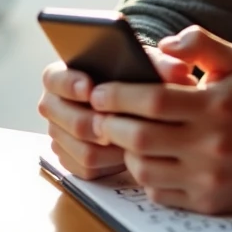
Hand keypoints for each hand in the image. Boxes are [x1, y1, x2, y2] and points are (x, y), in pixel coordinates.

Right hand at [38, 46, 197, 180]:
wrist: (133, 109)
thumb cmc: (135, 80)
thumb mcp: (145, 66)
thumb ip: (161, 64)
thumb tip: (178, 70)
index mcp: (62, 76)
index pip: (53, 78)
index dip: (69, 84)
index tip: (90, 88)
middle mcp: (54, 106)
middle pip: (64, 118)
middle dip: (91, 121)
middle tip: (111, 122)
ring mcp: (60, 134)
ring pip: (78, 146)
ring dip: (105, 146)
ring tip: (128, 139)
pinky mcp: (71, 160)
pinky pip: (86, 168)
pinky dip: (108, 163)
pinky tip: (126, 154)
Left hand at [88, 26, 231, 213]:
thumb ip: (200, 43)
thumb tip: (163, 45)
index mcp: (215, 106)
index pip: (154, 101)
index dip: (119, 95)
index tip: (99, 91)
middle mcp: (211, 144)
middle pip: (141, 137)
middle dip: (109, 124)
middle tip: (97, 114)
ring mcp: (208, 177)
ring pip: (144, 169)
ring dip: (124, 151)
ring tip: (121, 135)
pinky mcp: (207, 203)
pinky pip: (159, 193)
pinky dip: (145, 177)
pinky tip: (146, 159)